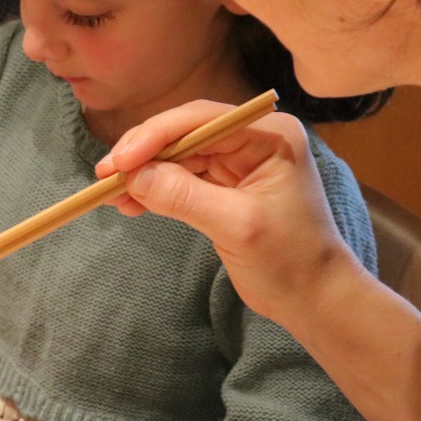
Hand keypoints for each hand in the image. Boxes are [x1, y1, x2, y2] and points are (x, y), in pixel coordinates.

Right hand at [96, 100, 361, 324]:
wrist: (315, 299)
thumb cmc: (290, 262)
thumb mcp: (236, 226)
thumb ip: (185, 197)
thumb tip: (134, 177)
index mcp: (269, 135)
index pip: (200, 120)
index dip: (155, 137)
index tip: (120, 161)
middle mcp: (254, 138)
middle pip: (184, 133)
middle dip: (144, 154)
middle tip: (104, 176)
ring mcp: (240, 160)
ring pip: (178, 155)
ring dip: (145, 174)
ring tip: (111, 195)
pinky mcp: (227, 184)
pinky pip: (183, 177)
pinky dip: (156, 190)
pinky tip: (130, 204)